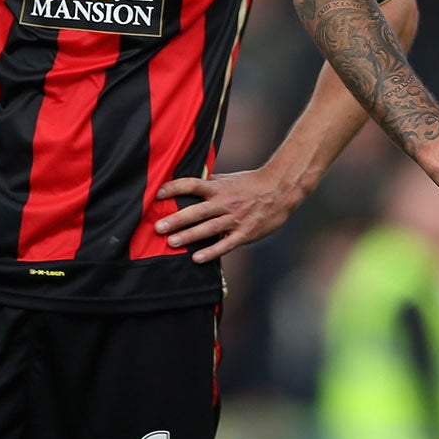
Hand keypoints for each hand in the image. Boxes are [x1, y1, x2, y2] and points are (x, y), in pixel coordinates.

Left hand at [153, 169, 300, 263]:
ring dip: (189, 236)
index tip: (158, 193)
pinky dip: (211, 252)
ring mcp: (235, 219)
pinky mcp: (245, 233)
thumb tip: (188, 186)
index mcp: (219, 188)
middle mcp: (225, 202)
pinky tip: (197, 258)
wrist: (280, 190)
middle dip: (176, 219)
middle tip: (159, 227)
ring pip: (208, 228)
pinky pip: (226, 244)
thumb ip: (209, 184)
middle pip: (197, 211)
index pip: (192, 185)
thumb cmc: (251, 184)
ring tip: (172, 242)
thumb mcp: (229, 180)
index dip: (174, 187)